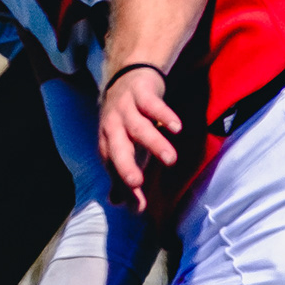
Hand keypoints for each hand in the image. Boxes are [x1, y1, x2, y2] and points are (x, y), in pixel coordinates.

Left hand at [97, 58, 180, 196]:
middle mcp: (113, 127)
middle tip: (137, 184)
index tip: (138, 208)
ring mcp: (126, 109)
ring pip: (139, 127)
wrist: (126, 76)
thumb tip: (122, 206)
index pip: (114, 169)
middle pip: (118, 148)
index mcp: (108, 143)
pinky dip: (164, 115)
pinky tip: (177, 128)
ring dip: (154, 143)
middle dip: (126, 166)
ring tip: (170, 160)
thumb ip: (122, 176)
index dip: (124, 188)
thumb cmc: (125, 119)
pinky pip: (153, 105)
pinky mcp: (141, 93)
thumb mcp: (122, 145)